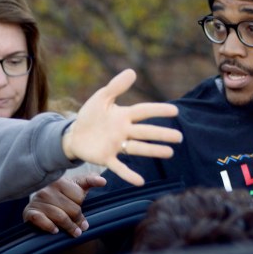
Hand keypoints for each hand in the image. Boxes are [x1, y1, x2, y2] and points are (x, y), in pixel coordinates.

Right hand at [24, 174, 105, 236]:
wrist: (44, 211)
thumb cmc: (65, 198)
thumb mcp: (78, 188)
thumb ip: (90, 181)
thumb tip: (103, 181)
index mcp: (60, 181)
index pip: (78, 196)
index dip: (81, 206)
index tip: (84, 217)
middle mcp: (47, 189)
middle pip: (71, 208)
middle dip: (78, 220)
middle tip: (83, 228)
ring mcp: (37, 200)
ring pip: (59, 216)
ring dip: (68, 227)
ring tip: (76, 233)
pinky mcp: (29, 211)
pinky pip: (40, 219)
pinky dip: (49, 226)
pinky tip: (55, 231)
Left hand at [61, 69, 182, 184]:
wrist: (74, 135)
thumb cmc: (90, 116)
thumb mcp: (101, 98)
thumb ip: (116, 86)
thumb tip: (132, 71)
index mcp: (123, 116)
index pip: (143, 112)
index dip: (158, 111)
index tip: (175, 111)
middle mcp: (123, 131)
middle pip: (145, 132)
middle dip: (161, 134)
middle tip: (179, 137)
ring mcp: (116, 146)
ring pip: (137, 148)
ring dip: (152, 151)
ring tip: (169, 153)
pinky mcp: (106, 158)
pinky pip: (119, 167)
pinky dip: (129, 174)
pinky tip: (140, 181)